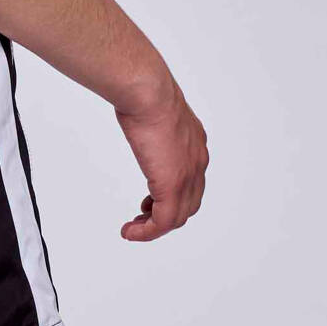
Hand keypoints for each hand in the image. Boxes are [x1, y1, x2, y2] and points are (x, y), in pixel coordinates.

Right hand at [116, 80, 208, 241]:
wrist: (148, 92)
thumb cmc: (146, 94)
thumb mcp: (156, 113)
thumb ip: (155, 127)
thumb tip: (141, 124)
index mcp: (195, 145)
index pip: (191, 184)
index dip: (172, 198)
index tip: (148, 203)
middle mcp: (197, 162)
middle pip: (188, 205)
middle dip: (165, 217)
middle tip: (142, 220)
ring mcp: (188, 175)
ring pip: (177, 217)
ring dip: (154, 228)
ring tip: (134, 229)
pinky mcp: (172, 186)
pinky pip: (163, 222)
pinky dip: (147, 232)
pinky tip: (130, 231)